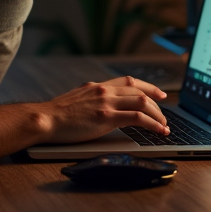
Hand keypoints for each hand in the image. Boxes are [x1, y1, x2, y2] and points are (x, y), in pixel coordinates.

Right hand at [41, 76, 169, 142]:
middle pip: (139, 91)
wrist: (45, 119)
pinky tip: (159, 131)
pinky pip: (137, 117)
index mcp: (97, 86)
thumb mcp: (76, 100)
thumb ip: (91, 100)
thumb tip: (100, 107)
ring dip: (158, 115)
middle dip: (157, 102)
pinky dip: (153, 124)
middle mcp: (104, 90)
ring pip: (143, 102)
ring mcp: (106, 103)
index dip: (147, 86)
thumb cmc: (56, 115)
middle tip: (165, 113)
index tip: (158, 93)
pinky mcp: (106, 117)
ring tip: (164, 126)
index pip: (128, 81)